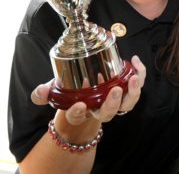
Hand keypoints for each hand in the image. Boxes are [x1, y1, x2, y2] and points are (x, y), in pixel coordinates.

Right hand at [31, 55, 145, 124]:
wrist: (89, 95)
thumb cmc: (72, 94)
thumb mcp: (56, 92)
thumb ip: (45, 93)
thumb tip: (39, 92)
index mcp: (82, 111)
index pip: (78, 116)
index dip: (78, 112)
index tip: (78, 105)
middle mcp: (100, 110)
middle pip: (109, 112)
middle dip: (112, 103)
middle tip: (114, 90)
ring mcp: (116, 101)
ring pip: (128, 103)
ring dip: (133, 92)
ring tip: (133, 78)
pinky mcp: (127, 91)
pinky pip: (136, 86)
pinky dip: (139, 74)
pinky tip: (135, 61)